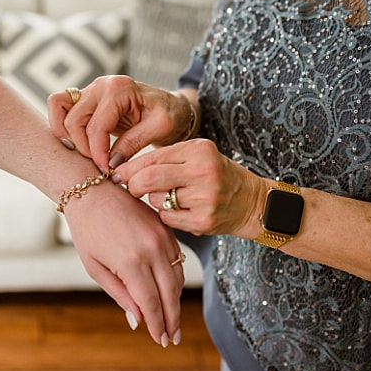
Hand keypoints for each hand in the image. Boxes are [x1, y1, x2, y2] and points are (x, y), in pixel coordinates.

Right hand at [47, 75, 195, 171]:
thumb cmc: (170, 114)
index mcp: (120, 89)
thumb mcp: (161, 128)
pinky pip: (61, 107)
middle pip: (73, 119)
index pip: (96, 126)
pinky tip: (77, 143)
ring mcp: (91, 90)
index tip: (106, 171)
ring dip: (68, 136)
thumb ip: (134, 142)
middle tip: (99, 164)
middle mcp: (101, 85)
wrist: (171, 107)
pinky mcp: (86, 99)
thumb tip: (110, 163)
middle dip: (83, 147)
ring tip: (87, 153)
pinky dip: (62, 126)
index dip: (98, 152)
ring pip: (61, 111)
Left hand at [62, 182, 184, 346]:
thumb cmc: (87, 230)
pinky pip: (178, 261)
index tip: (160, 341)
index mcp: (131, 261)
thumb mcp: (95, 267)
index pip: (151, 302)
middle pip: (170, 294)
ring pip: (178, 278)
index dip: (157, 325)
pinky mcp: (167, 230)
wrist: (93, 190)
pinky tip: (170, 294)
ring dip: (176, 302)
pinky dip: (176, 281)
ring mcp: (163, 238)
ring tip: (172, 321)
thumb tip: (138, 320)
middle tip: (172, 339)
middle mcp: (152, 249)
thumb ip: (119, 294)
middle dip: (172, 320)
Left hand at [114, 139, 268, 239]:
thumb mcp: (197, 157)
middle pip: (149, 179)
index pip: (152, 157)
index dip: (129, 167)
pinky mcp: (204, 220)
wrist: (253, 202)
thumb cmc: (218, 176)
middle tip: (133, 189)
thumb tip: (122, 171)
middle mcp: (203, 171)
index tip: (118, 174)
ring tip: (175, 198)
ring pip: (157, 200)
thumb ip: (165, 159)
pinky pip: (168, 218)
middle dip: (134, 185)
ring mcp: (205, 197)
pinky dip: (169, 215)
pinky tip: (184, 210)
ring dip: (156, 200)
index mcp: (199, 150)